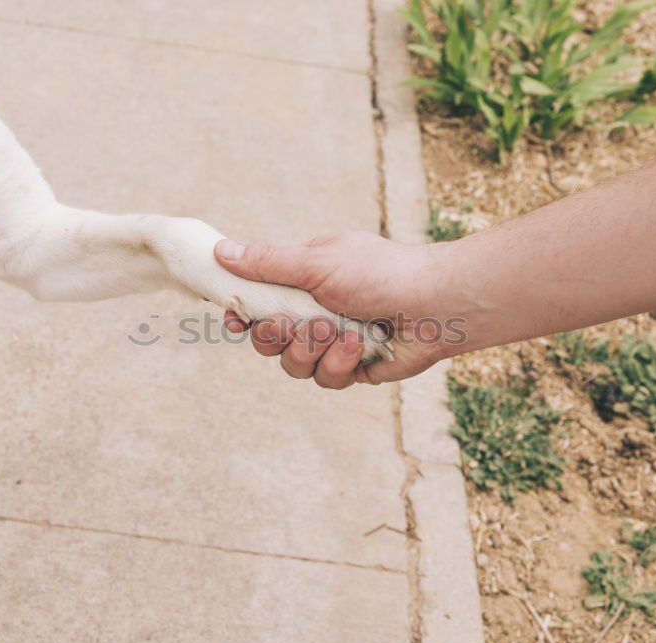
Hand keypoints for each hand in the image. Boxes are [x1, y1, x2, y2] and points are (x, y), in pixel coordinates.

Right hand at [213, 231, 464, 387]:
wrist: (435, 303)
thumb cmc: (380, 272)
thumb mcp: (316, 262)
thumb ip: (267, 264)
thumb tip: (220, 250)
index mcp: (303, 283)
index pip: (257, 303)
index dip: (242, 315)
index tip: (235, 319)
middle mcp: (315, 314)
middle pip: (268, 341)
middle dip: (275, 336)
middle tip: (288, 324)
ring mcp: (333, 343)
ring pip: (293, 365)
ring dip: (311, 349)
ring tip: (336, 330)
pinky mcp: (353, 369)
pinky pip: (326, 378)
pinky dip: (339, 363)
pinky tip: (358, 345)